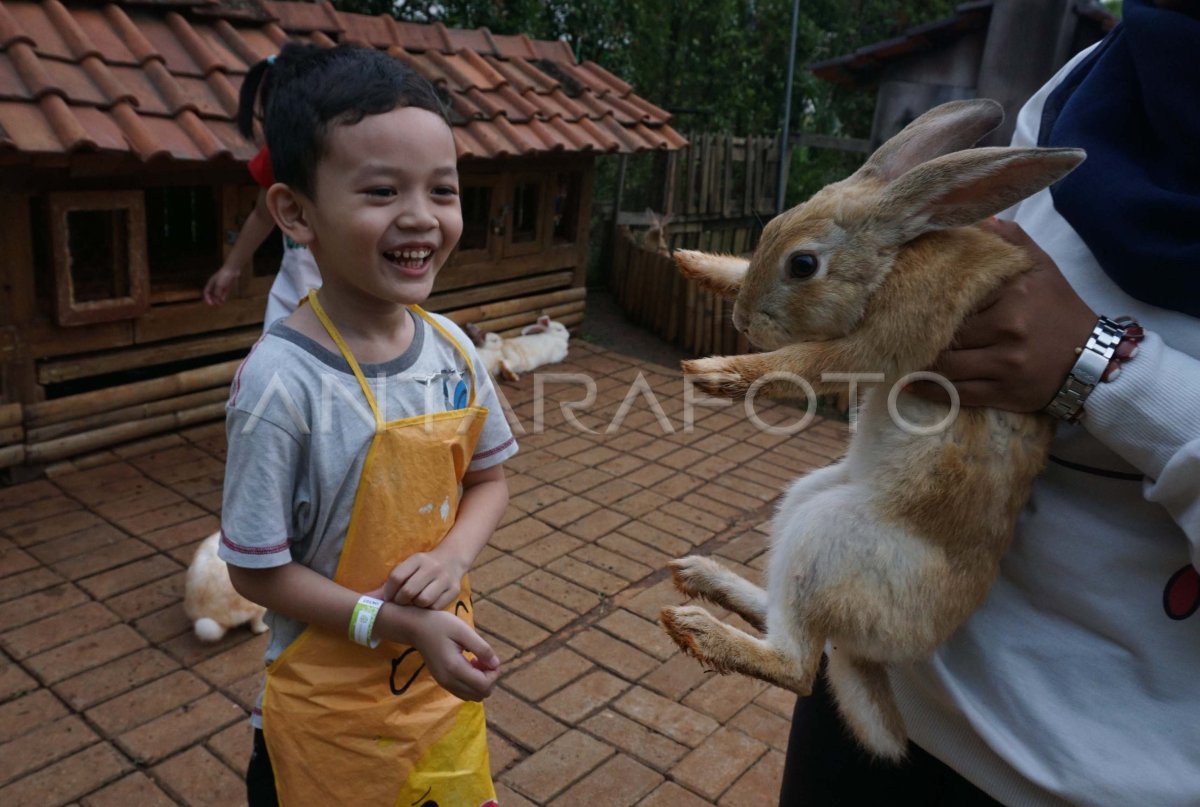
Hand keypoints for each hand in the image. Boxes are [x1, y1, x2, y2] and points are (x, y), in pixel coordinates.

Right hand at [203, 264, 241, 305]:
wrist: (232, 270)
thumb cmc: (224, 276)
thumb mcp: (219, 285)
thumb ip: (217, 293)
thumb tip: (217, 299)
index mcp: (210, 283)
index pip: (206, 292)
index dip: (207, 298)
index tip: (210, 304)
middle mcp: (215, 285)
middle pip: (211, 294)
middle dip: (212, 300)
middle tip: (215, 305)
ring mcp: (221, 286)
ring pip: (218, 295)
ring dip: (218, 300)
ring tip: (220, 305)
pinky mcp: (227, 286)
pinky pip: (223, 293)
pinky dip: (223, 298)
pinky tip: (223, 302)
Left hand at [374, 550, 465, 610]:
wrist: (453, 559)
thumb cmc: (423, 568)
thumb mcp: (408, 568)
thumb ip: (390, 584)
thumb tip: (366, 600)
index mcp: (417, 559)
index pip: (396, 577)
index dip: (389, 592)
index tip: (389, 598)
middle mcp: (432, 567)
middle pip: (408, 591)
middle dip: (401, 601)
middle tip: (401, 603)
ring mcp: (445, 578)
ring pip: (423, 600)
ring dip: (416, 606)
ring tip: (415, 603)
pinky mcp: (454, 590)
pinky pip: (436, 606)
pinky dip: (428, 609)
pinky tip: (427, 605)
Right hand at [407, 610, 499, 701]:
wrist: (416, 628)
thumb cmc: (441, 625)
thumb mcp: (464, 631)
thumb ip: (482, 648)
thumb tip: (496, 664)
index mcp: (454, 668)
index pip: (484, 686)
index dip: (494, 674)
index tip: (490, 657)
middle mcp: (448, 681)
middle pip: (480, 695)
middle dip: (489, 679)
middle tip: (484, 659)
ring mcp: (444, 683)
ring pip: (473, 696)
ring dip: (481, 682)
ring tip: (476, 662)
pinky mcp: (442, 682)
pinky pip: (464, 693)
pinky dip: (472, 683)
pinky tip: (468, 666)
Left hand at [911, 219, 1096, 411]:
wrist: (1093, 360)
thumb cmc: (1058, 309)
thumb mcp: (1040, 268)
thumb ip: (1010, 240)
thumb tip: (979, 218)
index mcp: (1013, 295)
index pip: (956, 297)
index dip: (927, 300)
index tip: (900, 298)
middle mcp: (1009, 330)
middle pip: (947, 334)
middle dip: (917, 334)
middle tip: (888, 331)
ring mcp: (1006, 366)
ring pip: (947, 367)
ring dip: (918, 364)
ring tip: (895, 356)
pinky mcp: (1004, 394)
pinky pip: (957, 393)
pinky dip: (930, 390)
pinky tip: (909, 384)